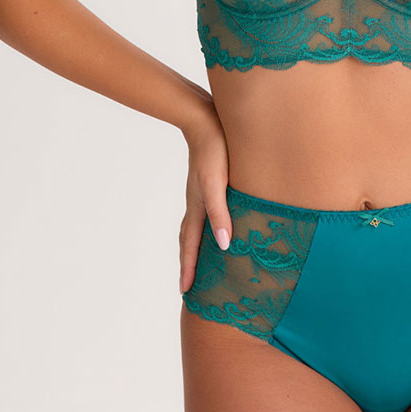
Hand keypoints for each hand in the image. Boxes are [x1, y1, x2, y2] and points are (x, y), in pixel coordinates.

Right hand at [178, 121, 231, 294]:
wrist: (205, 120)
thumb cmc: (214, 151)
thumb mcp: (218, 184)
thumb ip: (220, 213)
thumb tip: (224, 244)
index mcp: (197, 207)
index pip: (191, 246)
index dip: (190, 269)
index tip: (186, 292)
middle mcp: (196, 203)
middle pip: (189, 240)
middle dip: (188, 263)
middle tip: (188, 285)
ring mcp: (200, 192)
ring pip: (194, 226)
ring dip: (194, 247)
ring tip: (197, 261)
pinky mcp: (208, 181)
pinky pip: (203, 212)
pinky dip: (204, 226)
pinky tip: (213, 222)